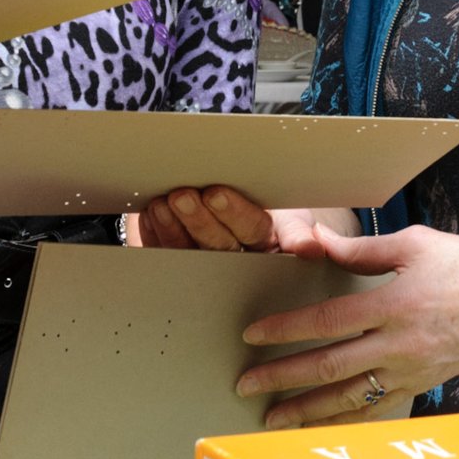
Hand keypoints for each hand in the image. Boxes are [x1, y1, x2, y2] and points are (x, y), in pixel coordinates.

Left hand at [136, 186, 318, 254]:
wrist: (259, 215)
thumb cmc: (277, 215)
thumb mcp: (293, 215)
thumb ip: (298, 231)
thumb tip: (311, 251)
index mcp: (268, 246)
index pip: (252, 229)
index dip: (234, 213)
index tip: (217, 194)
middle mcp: (236, 260)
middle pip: (217, 243)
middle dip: (197, 219)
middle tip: (182, 196)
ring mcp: (205, 264)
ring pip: (187, 250)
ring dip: (171, 227)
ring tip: (161, 204)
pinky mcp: (178, 264)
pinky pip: (163, 252)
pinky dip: (152, 233)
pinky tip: (147, 214)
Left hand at [235, 223, 458, 427]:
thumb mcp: (415, 243)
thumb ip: (360, 248)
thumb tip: (314, 240)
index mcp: (394, 304)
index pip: (326, 322)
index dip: (285, 329)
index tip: (251, 336)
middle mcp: (399, 345)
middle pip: (329, 368)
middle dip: (282, 378)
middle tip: (244, 384)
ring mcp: (411, 371)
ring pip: (348, 398)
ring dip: (306, 409)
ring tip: (271, 417)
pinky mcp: (421, 385)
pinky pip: (375, 408)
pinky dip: (344, 419)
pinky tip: (320, 424)